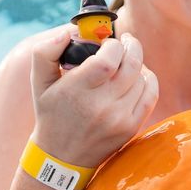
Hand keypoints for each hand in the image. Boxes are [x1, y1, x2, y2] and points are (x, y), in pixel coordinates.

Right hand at [31, 27, 157, 167]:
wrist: (61, 157)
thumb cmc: (51, 114)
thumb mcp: (39, 83)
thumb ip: (46, 52)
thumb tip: (68, 32)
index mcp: (77, 91)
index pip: (108, 59)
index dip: (112, 44)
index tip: (106, 43)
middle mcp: (101, 106)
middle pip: (131, 64)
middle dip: (131, 46)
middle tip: (124, 41)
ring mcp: (119, 118)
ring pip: (142, 77)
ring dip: (137, 63)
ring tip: (125, 62)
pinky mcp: (131, 127)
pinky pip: (150, 94)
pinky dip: (147, 79)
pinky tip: (137, 76)